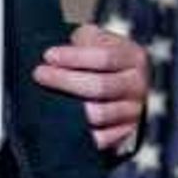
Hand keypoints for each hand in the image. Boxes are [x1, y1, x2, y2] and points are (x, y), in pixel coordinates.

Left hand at [36, 22, 148, 158]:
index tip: (48, 56)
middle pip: (100, 86)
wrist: (121, 81)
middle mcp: (137, 85)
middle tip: (39, 74)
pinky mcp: (125, 133)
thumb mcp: (96, 38)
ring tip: (46, 99)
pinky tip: (61, 124)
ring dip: (69, 108)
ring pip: (99, 114)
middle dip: (65, 80)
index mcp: (134, 57)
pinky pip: (102, 138)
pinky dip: (80, 133)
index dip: (73, 57)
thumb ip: (83, 40)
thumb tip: (56, 56)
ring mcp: (133, 111)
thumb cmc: (101, 56)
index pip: (104, 57)